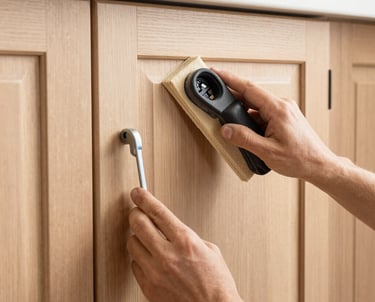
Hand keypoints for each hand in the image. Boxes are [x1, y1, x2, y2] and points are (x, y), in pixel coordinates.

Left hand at [127, 188, 242, 301]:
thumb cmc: (216, 284)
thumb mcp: (209, 249)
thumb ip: (187, 236)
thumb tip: (171, 230)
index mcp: (185, 241)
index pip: (157, 211)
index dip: (144, 198)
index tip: (138, 192)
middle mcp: (167, 254)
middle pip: (138, 223)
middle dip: (135, 213)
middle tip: (137, 211)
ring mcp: (155, 271)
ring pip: (132, 243)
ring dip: (137, 236)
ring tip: (145, 237)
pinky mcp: (148, 287)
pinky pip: (134, 265)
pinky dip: (139, 258)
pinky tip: (148, 258)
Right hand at [213, 68, 335, 180]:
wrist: (319, 165)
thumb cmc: (300, 159)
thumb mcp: (268, 151)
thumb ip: (244, 139)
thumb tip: (226, 130)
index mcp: (278, 109)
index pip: (249, 88)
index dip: (230, 79)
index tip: (217, 73)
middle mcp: (282, 105)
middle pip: (250, 96)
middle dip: (232, 97)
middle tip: (216, 100)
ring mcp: (284, 111)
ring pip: (256, 106)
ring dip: (242, 112)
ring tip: (232, 124)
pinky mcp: (284, 118)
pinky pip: (263, 113)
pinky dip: (252, 120)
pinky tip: (247, 132)